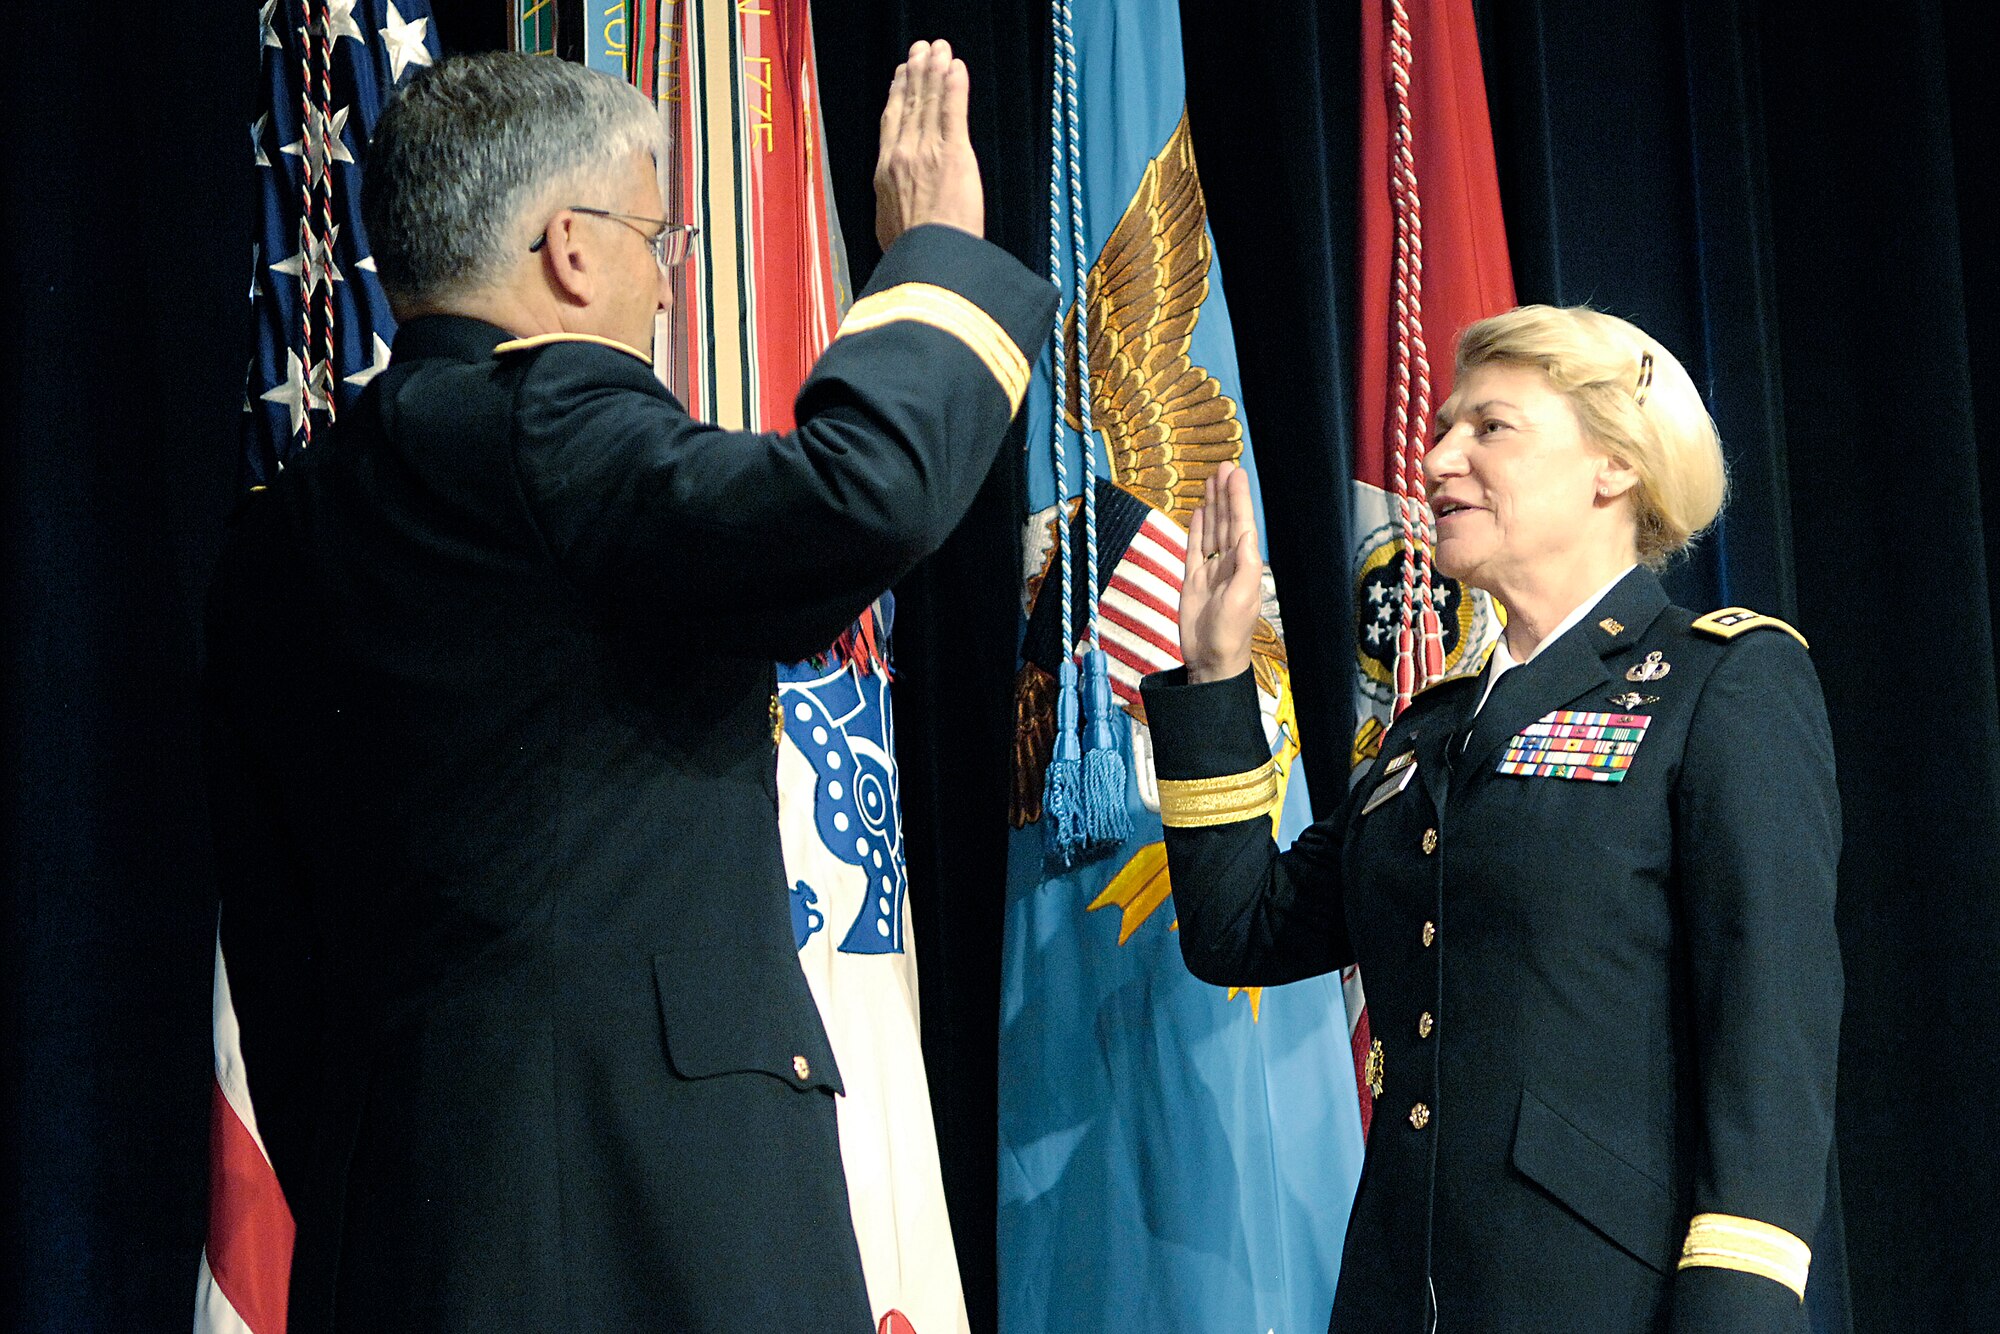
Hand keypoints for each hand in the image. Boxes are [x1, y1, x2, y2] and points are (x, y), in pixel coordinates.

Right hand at [874, 40, 983, 251]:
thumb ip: (892, 210)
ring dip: (934, 72)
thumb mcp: (889, 232)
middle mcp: (901, 156)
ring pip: (929, 103)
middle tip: (920, 49)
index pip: (891, 124)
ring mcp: (926, 153)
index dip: (896, 96)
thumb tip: (893, 216)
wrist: (927, 266)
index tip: (900, 77)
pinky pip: (953, 112)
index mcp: (884, 174)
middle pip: (908, 105)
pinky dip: (954, 87)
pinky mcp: (953, 155)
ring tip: (938, 49)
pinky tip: (956, 67)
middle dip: (915, 74)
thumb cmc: (912, 258)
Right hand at [1180, 462, 1262, 683]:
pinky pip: (1194, 549)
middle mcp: (1228, 563)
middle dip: (1225, 495)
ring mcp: (1210, 570)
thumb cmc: (1230, 633)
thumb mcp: (1241, 598)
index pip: (1240, 523)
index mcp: (1243, 565)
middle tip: (1224, 467)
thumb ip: (1246, 565)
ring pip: (1211, 530)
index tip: (1234, 474)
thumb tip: (1247, 532)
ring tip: (1211, 481)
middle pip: (1226, 521)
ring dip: (1212, 506)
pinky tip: (1198, 513)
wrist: (1210, 659)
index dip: (1237, 498)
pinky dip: (1196, 530)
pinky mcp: (1192, 580)